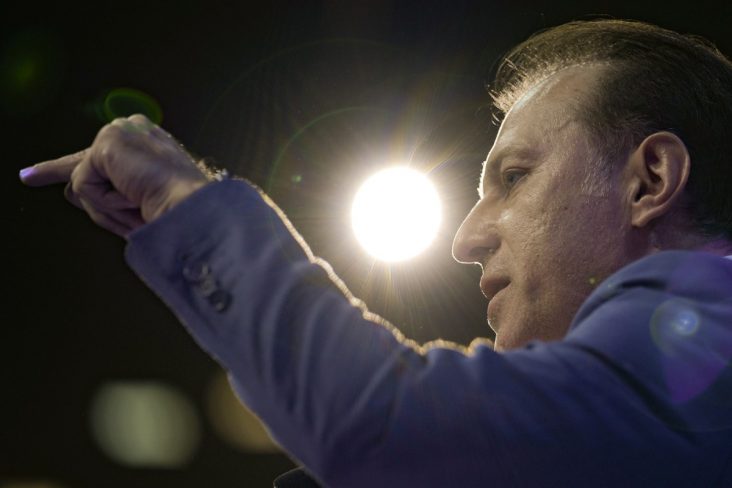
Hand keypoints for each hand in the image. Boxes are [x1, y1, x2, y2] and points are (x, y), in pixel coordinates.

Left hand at [19, 114, 210, 237]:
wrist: (190, 210)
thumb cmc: (175, 210)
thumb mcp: (140, 200)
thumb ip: (109, 190)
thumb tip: (70, 191)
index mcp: (149, 144)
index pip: (103, 156)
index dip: (69, 165)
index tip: (36, 173)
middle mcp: (134, 130)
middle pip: (83, 163)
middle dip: (52, 169)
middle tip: (27, 176)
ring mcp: (121, 133)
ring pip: (85, 183)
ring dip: (106, 205)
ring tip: (139, 205)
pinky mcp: (107, 145)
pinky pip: (84, 186)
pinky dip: (105, 201)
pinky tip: (133, 197)